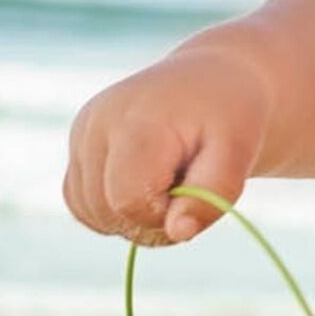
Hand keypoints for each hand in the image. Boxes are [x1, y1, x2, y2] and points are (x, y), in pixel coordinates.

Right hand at [62, 44, 271, 245]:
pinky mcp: (77, 145)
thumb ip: (212, 194)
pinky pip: (82, 203)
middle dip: (150, 221)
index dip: (163, 216)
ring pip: (90, 213)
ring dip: (131, 218)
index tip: (192, 192)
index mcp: (136, 122)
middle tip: (186, 190)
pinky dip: (112, 210)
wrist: (212, 83)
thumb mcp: (237, 153)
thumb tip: (179, 232)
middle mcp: (97, 125)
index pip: (128, 202)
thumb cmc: (229, 119)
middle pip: (107, 212)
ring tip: (168, 185)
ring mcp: (82, 134)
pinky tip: (145, 186)